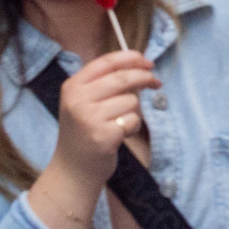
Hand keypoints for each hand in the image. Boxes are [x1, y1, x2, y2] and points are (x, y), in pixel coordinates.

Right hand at [51, 50, 158, 190]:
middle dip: (144, 77)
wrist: (72, 170)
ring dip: (135, 110)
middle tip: (156, 82)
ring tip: (121, 123)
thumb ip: (105, 82)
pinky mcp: (102, 136)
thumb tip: (141, 65)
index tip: (148, 62)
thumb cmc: (86, 131)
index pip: (106, 62)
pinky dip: (133, 127)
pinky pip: (133, 120)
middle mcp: (77, 100)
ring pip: (131, 100)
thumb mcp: (84, 101)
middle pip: (122, 78)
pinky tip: (121, 136)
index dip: (131, 58)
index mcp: (72, 86)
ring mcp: (89, 119)